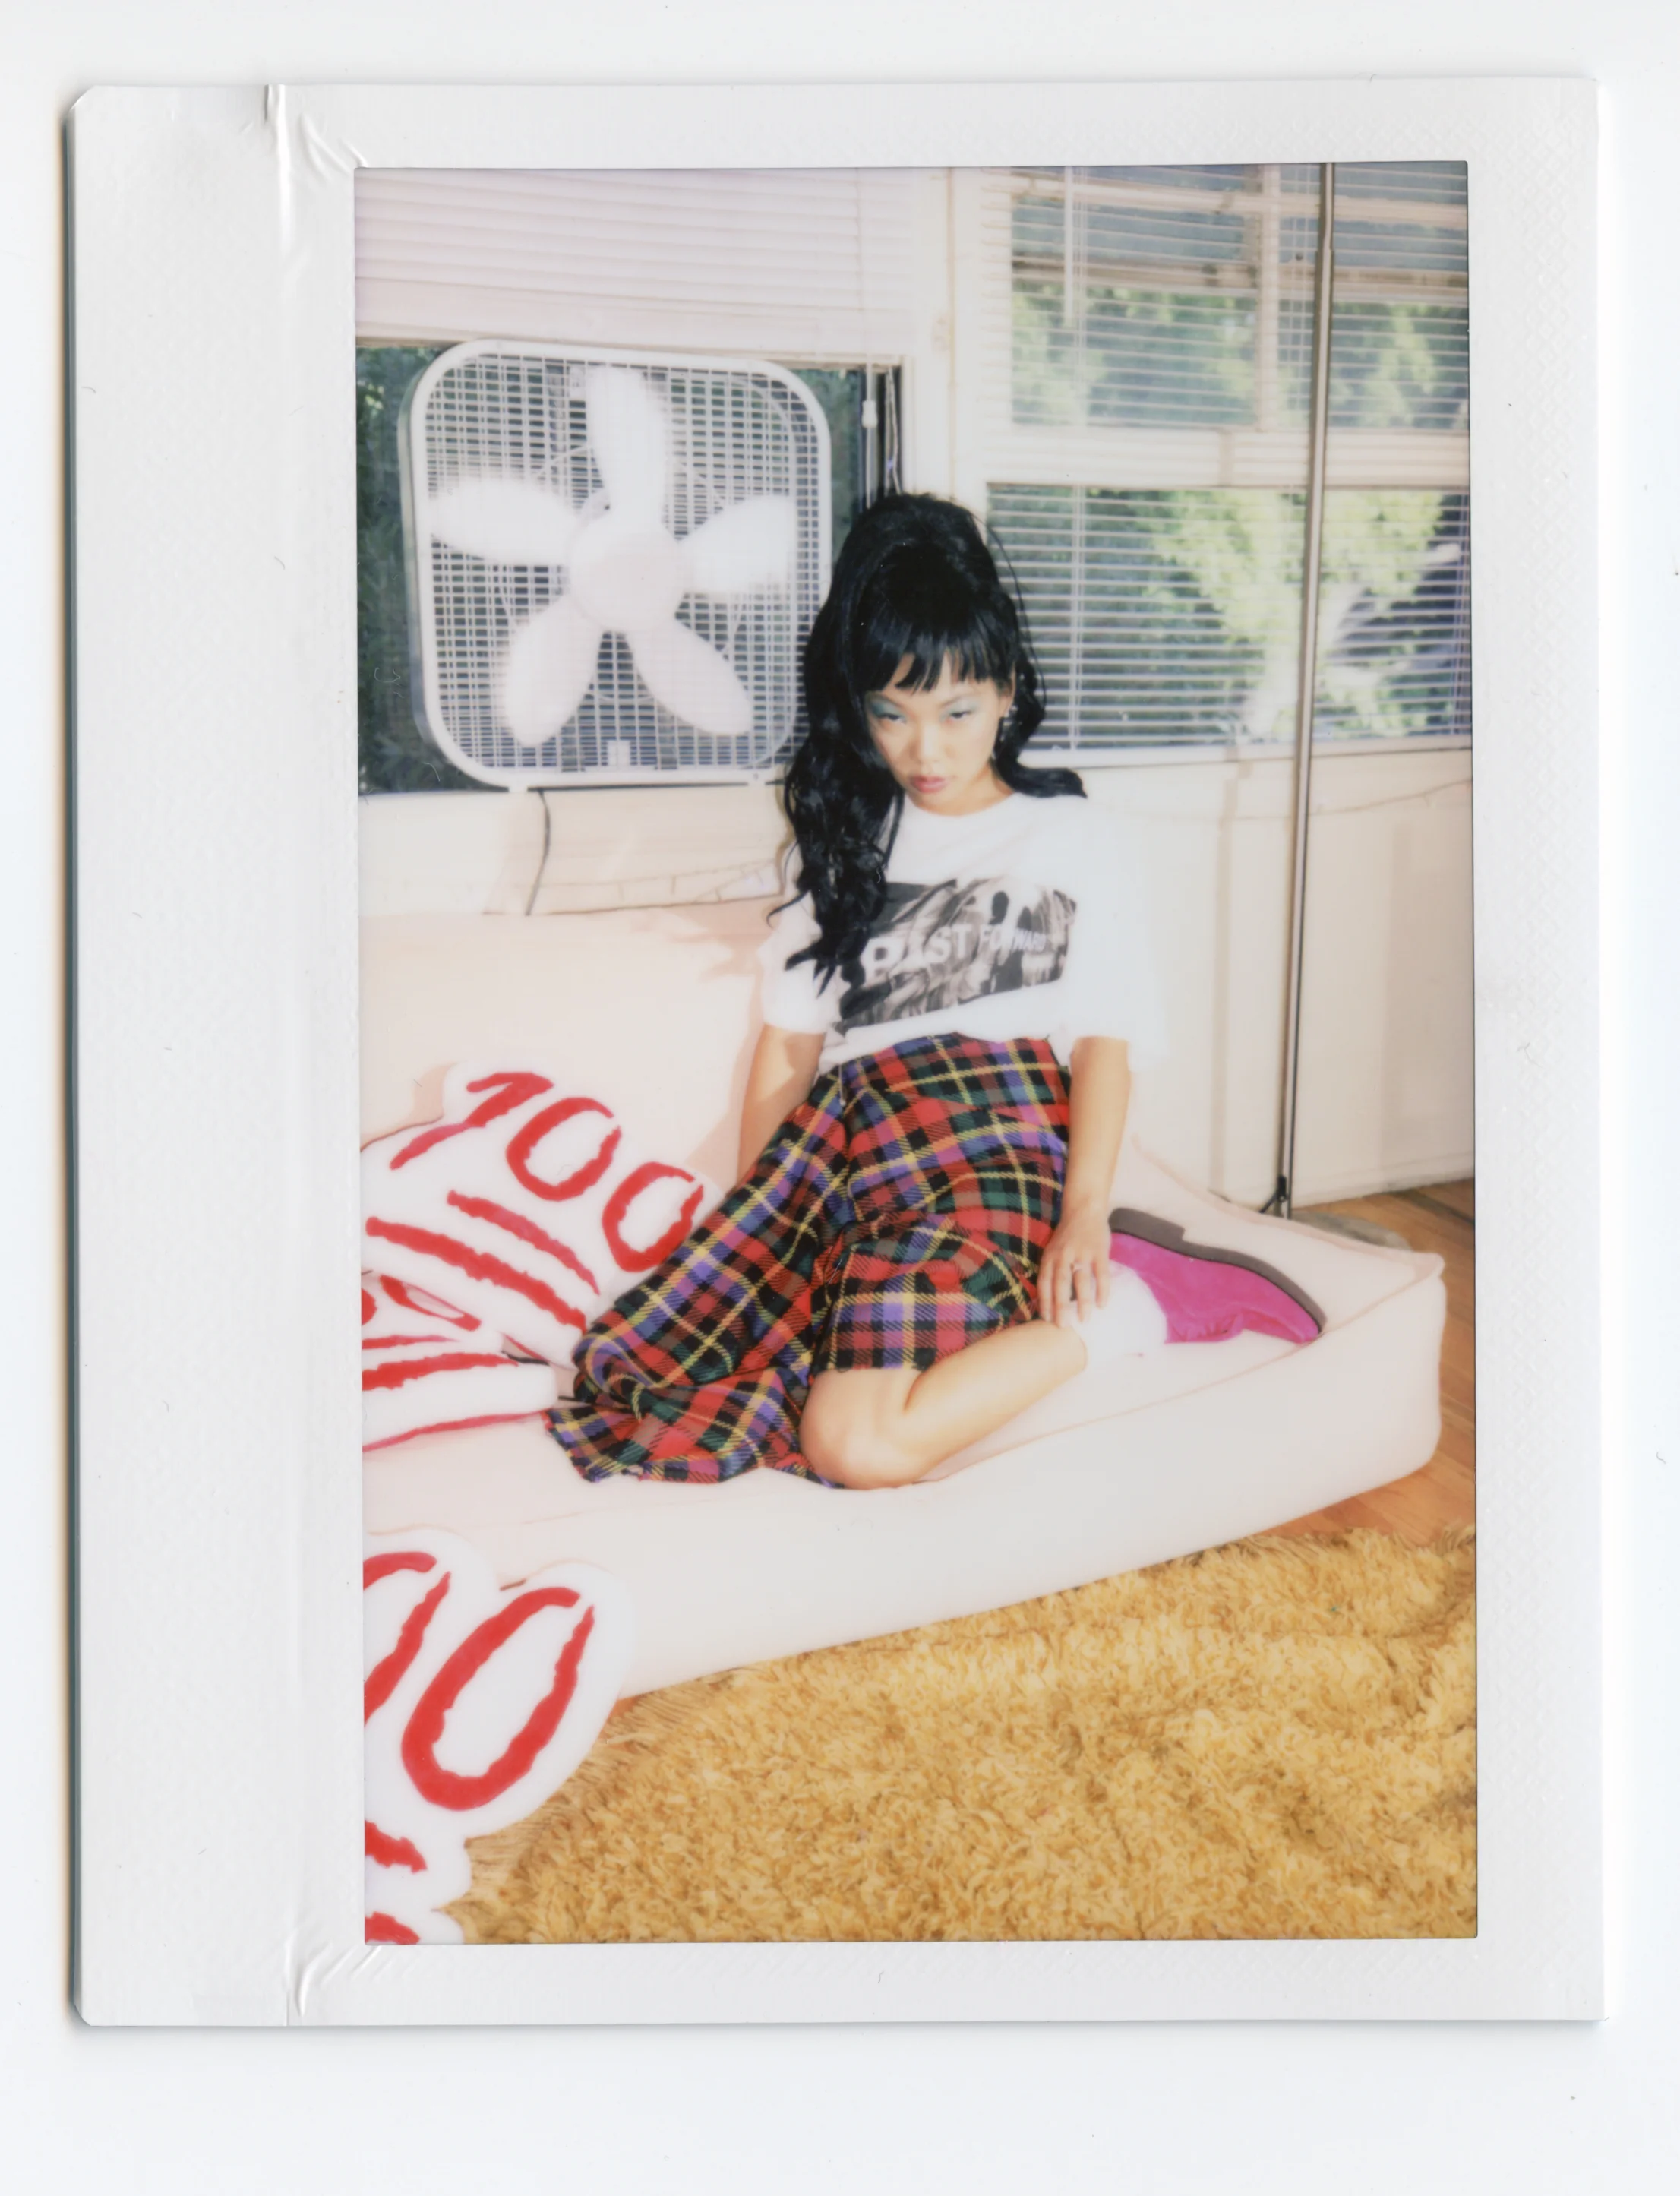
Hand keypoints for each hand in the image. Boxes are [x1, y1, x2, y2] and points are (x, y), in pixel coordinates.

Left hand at [1037, 1198, 1112, 1325]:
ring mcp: (1082, 1253)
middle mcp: (1063, 1256)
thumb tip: (1047, 1298)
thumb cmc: (1067, 1235)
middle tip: (1063, 1326)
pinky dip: (1102, 1290)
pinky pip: (1101, 1274)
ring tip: (1084, 1320)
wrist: (1084, 1210)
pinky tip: (1103, 1305)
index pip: (1044, 1282)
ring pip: (1081, 1281)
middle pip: (1060, 1284)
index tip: (1046, 1319)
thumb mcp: (1052, 1249)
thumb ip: (1050, 1269)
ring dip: (1082, 1302)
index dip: (1044, 1301)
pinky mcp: (1099, 1252)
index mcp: (1050, 1257)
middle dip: (1060, 1307)